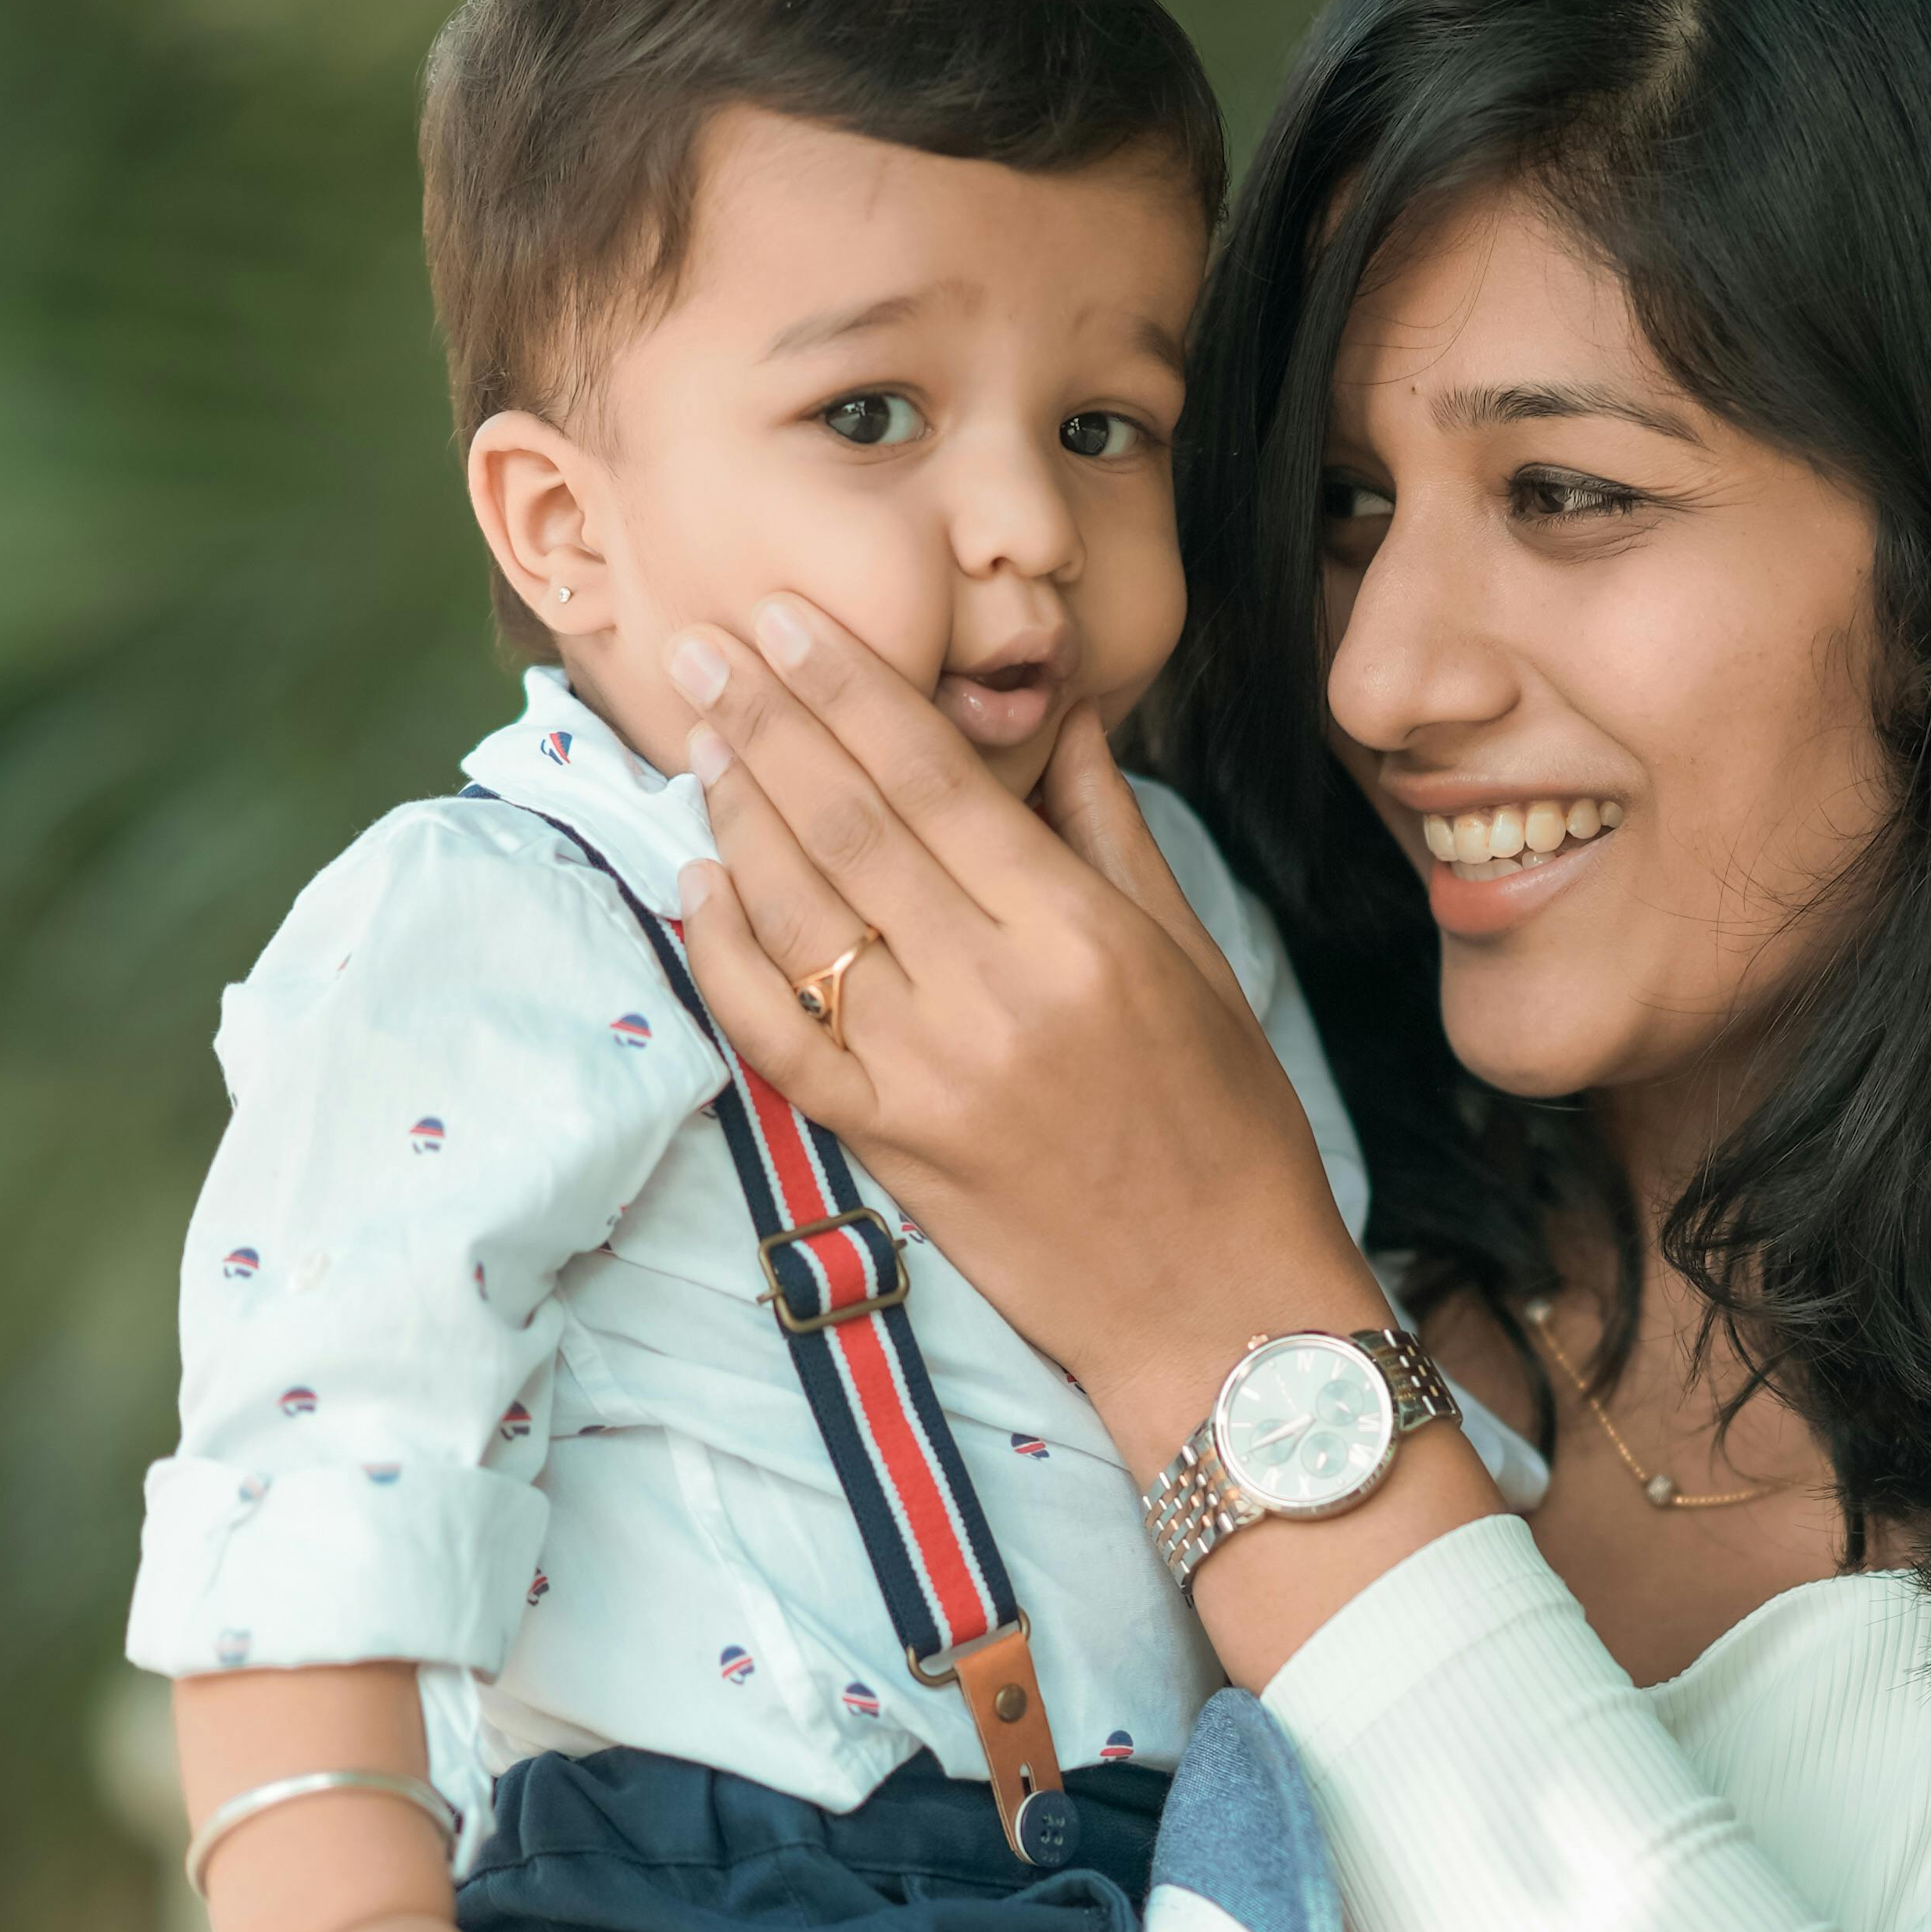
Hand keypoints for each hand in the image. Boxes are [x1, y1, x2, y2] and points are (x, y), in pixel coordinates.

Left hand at [659, 603, 1383, 1475]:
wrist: (1217, 1311)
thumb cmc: (1231, 1133)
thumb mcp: (1197, 964)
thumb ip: (1111, 834)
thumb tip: (1061, 714)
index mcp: (1080, 936)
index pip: (934, 779)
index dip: (849, 688)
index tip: (787, 620)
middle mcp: (994, 995)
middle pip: (848, 826)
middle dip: (767, 722)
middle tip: (707, 647)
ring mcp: (929, 1075)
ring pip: (800, 916)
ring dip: (737, 816)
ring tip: (703, 738)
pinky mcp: (888, 1146)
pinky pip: (777, 1034)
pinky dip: (726, 954)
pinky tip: (699, 883)